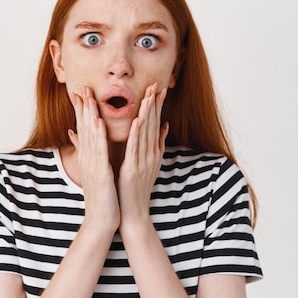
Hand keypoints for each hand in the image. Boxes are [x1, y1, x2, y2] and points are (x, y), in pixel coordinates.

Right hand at [68, 86, 119, 232]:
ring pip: (91, 135)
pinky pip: (99, 151)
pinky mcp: (100, 173)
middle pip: (85, 128)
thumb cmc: (102, 196)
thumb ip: (90, 154)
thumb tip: (81, 140)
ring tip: (90, 97)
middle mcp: (88, 158)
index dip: (83, 109)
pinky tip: (99, 122)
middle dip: (84, 106)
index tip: (83, 91)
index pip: (85, 128)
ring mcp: (92, 165)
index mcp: (89, 157)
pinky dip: (99, 135)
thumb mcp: (95, 172)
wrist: (101, 220)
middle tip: (83, 86)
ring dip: (91, 115)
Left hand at [118, 83, 168, 226]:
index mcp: (152, 152)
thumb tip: (164, 126)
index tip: (158, 88)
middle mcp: (151, 155)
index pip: (156, 124)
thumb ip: (157, 144)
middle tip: (156, 84)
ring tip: (148, 95)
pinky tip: (139, 119)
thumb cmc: (136, 189)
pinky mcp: (133, 169)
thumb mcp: (149, 164)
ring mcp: (143, 162)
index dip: (157, 106)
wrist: (133, 213)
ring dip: (147, 112)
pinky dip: (137, 133)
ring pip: (146, 132)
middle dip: (154, 104)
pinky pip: (135, 148)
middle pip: (154, 125)